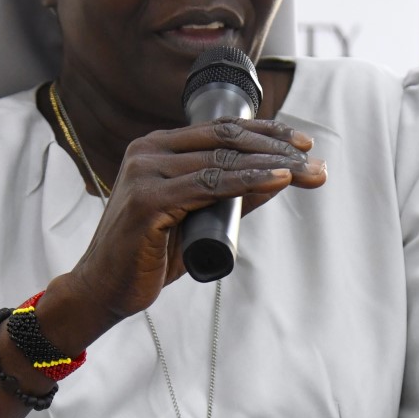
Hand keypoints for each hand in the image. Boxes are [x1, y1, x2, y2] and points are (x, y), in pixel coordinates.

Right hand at [43, 118, 326, 348]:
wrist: (105, 288)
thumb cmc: (149, 254)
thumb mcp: (199, 216)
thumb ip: (233, 194)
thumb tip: (281, 176)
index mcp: (156, 147)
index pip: (220, 129)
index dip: (265, 132)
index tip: (303, 141)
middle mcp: (148, 151)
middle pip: (225, 140)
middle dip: (275, 147)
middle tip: (313, 158)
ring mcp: (145, 173)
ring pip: (221, 161)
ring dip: (270, 164)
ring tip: (306, 170)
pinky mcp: (147, 201)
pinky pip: (209, 186)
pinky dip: (248, 182)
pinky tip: (277, 180)